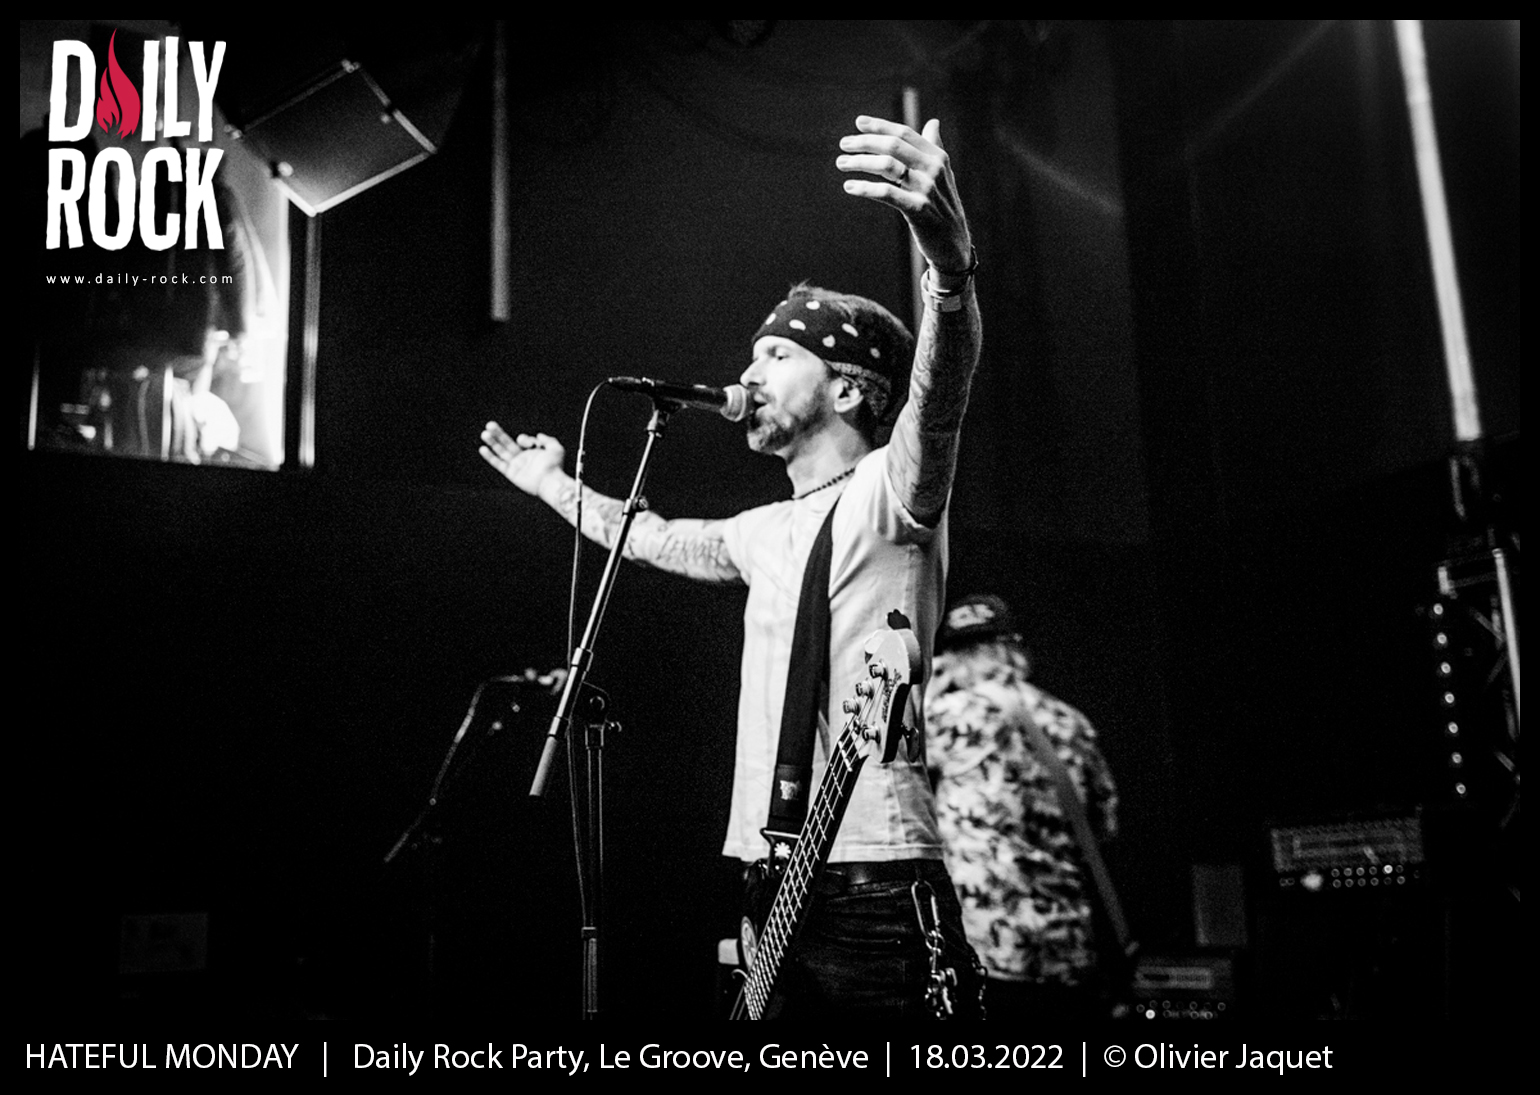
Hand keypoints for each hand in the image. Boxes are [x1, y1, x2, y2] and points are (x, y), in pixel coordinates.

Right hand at [479, 422, 565, 496]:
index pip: (522, 440)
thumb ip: (548, 440)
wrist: (550, 481)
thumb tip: (538, 435)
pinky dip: (490, 457)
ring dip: (492, 442)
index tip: (532, 444)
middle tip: (490, 425)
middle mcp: (522, 458)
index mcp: (532, 452)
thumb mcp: (556, 448)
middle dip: (498, 434)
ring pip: (501, 451)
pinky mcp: (511, 473)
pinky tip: (483, 449)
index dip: (524, 439)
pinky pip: (498, 464)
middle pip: (507, 443)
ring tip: (484, 433)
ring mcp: (516, 466)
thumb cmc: (554, 466)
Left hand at [836, 115, 971, 276]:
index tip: (858, 123)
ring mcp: (926, 189)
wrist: (954, 245)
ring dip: (860, 162)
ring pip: (887, 165)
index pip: (905, 134)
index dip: (880, 126)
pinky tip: (849, 186)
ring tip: (842, 163)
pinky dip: (865, 188)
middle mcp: (934, 169)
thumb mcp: (943, 175)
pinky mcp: (918, 210)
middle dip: (865, 142)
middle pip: (893, 146)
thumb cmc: (943, 208)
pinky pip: (886, 193)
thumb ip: (934, 148)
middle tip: (844, 144)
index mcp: (938, 157)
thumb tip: (933, 122)